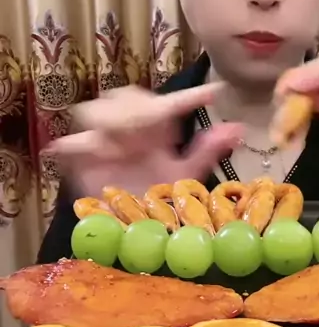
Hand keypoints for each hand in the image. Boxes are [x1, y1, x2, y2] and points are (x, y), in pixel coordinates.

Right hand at [47, 83, 242, 196]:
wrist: (129, 232)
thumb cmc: (157, 199)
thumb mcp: (186, 176)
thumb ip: (208, 152)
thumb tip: (238, 129)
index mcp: (156, 131)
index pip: (170, 104)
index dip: (191, 96)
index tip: (216, 94)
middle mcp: (127, 132)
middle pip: (123, 95)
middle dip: (137, 106)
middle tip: (153, 123)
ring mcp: (100, 144)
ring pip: (92, 109)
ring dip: (109, 120)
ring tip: (125, 141)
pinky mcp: (78, 162)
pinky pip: (72, 143)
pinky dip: (85, 145)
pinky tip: (103, 153)